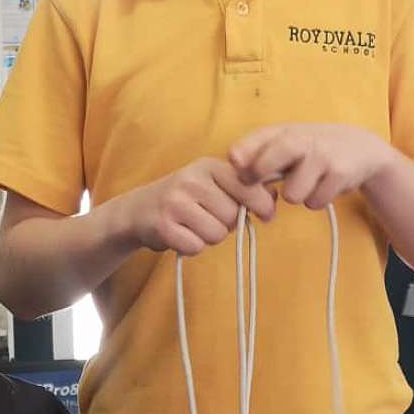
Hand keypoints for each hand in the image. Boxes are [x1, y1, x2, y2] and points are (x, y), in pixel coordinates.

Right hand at [115, 158, 276, 256]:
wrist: (138, 210)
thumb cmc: (186, 199)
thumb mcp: (212, 183)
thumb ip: (243, 186)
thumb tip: (275, 195)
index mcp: (208, 166)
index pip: (248, 185)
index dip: (262, 204)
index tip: (266, 214)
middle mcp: (192, 180)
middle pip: (233, 216)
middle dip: (227, 224)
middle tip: (210, 218)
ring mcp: (175, 202)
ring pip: (217, 234)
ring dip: (209, 237)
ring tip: (194, 226)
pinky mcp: (164, 225)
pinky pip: (196, 246)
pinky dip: (192, 247)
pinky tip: (181, 234)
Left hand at [230, 123, 392, 209]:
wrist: (361, 148)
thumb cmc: (311, 151)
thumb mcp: (286, 145)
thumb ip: (259, 155)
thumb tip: (235, 171)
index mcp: (284, 131)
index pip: (257, 138)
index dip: (243, 151)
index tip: (233, 162)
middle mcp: (301, 138)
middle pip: (269, 162)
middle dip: (259, 176)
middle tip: (265, 188)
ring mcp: (321, 155)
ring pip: (292, 195)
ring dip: (297, 196)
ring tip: (307, 183)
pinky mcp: (340, 173)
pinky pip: (314, 202)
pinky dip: (316, 200)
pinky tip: (325, 186)